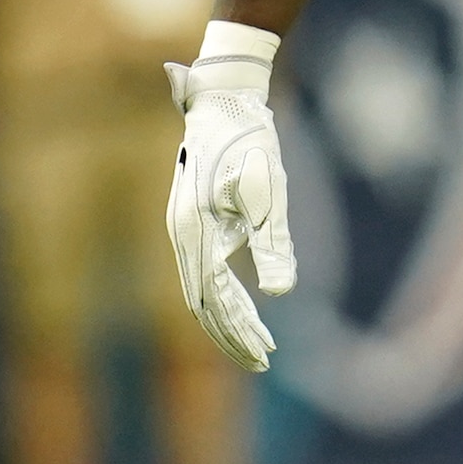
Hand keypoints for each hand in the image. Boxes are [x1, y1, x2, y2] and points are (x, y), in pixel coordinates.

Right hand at [165, 22, 297, 371]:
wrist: (225, 101)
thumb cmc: (251, 143)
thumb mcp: (270, 192)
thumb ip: (273, 244)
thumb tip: (279, 294)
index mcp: (196, 231)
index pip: (213, 300)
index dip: (237, 332)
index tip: (264, 357)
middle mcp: (182, 235)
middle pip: (202, 304)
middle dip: (232, 336)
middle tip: (262, 361)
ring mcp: (183, 229)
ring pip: (201, 291)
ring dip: (228, 320)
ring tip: (259, 344)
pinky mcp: (191, 222)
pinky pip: (203, 272)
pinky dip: (223, 296)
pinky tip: (246, 306)